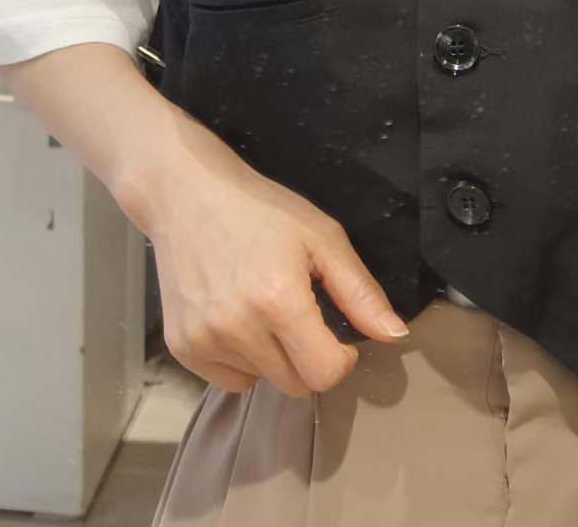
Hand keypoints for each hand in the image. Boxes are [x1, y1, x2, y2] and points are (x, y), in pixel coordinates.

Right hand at [138, 121, 408, 396]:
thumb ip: (360, 291)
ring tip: (262, 305)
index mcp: (278, 300)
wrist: (186, 194)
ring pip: (262, 381)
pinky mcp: (181, 348)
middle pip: (295, 384)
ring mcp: (203, 341)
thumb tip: (396, 336)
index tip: (335, 330)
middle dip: (308, 357)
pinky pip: (229, 379)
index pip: (324, 374)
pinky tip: (236, 316)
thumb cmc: (261, 209)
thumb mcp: (321, 236)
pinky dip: (242, 359)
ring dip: (273, 357)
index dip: (341, 357)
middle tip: (299, 312)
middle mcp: (237, 328)